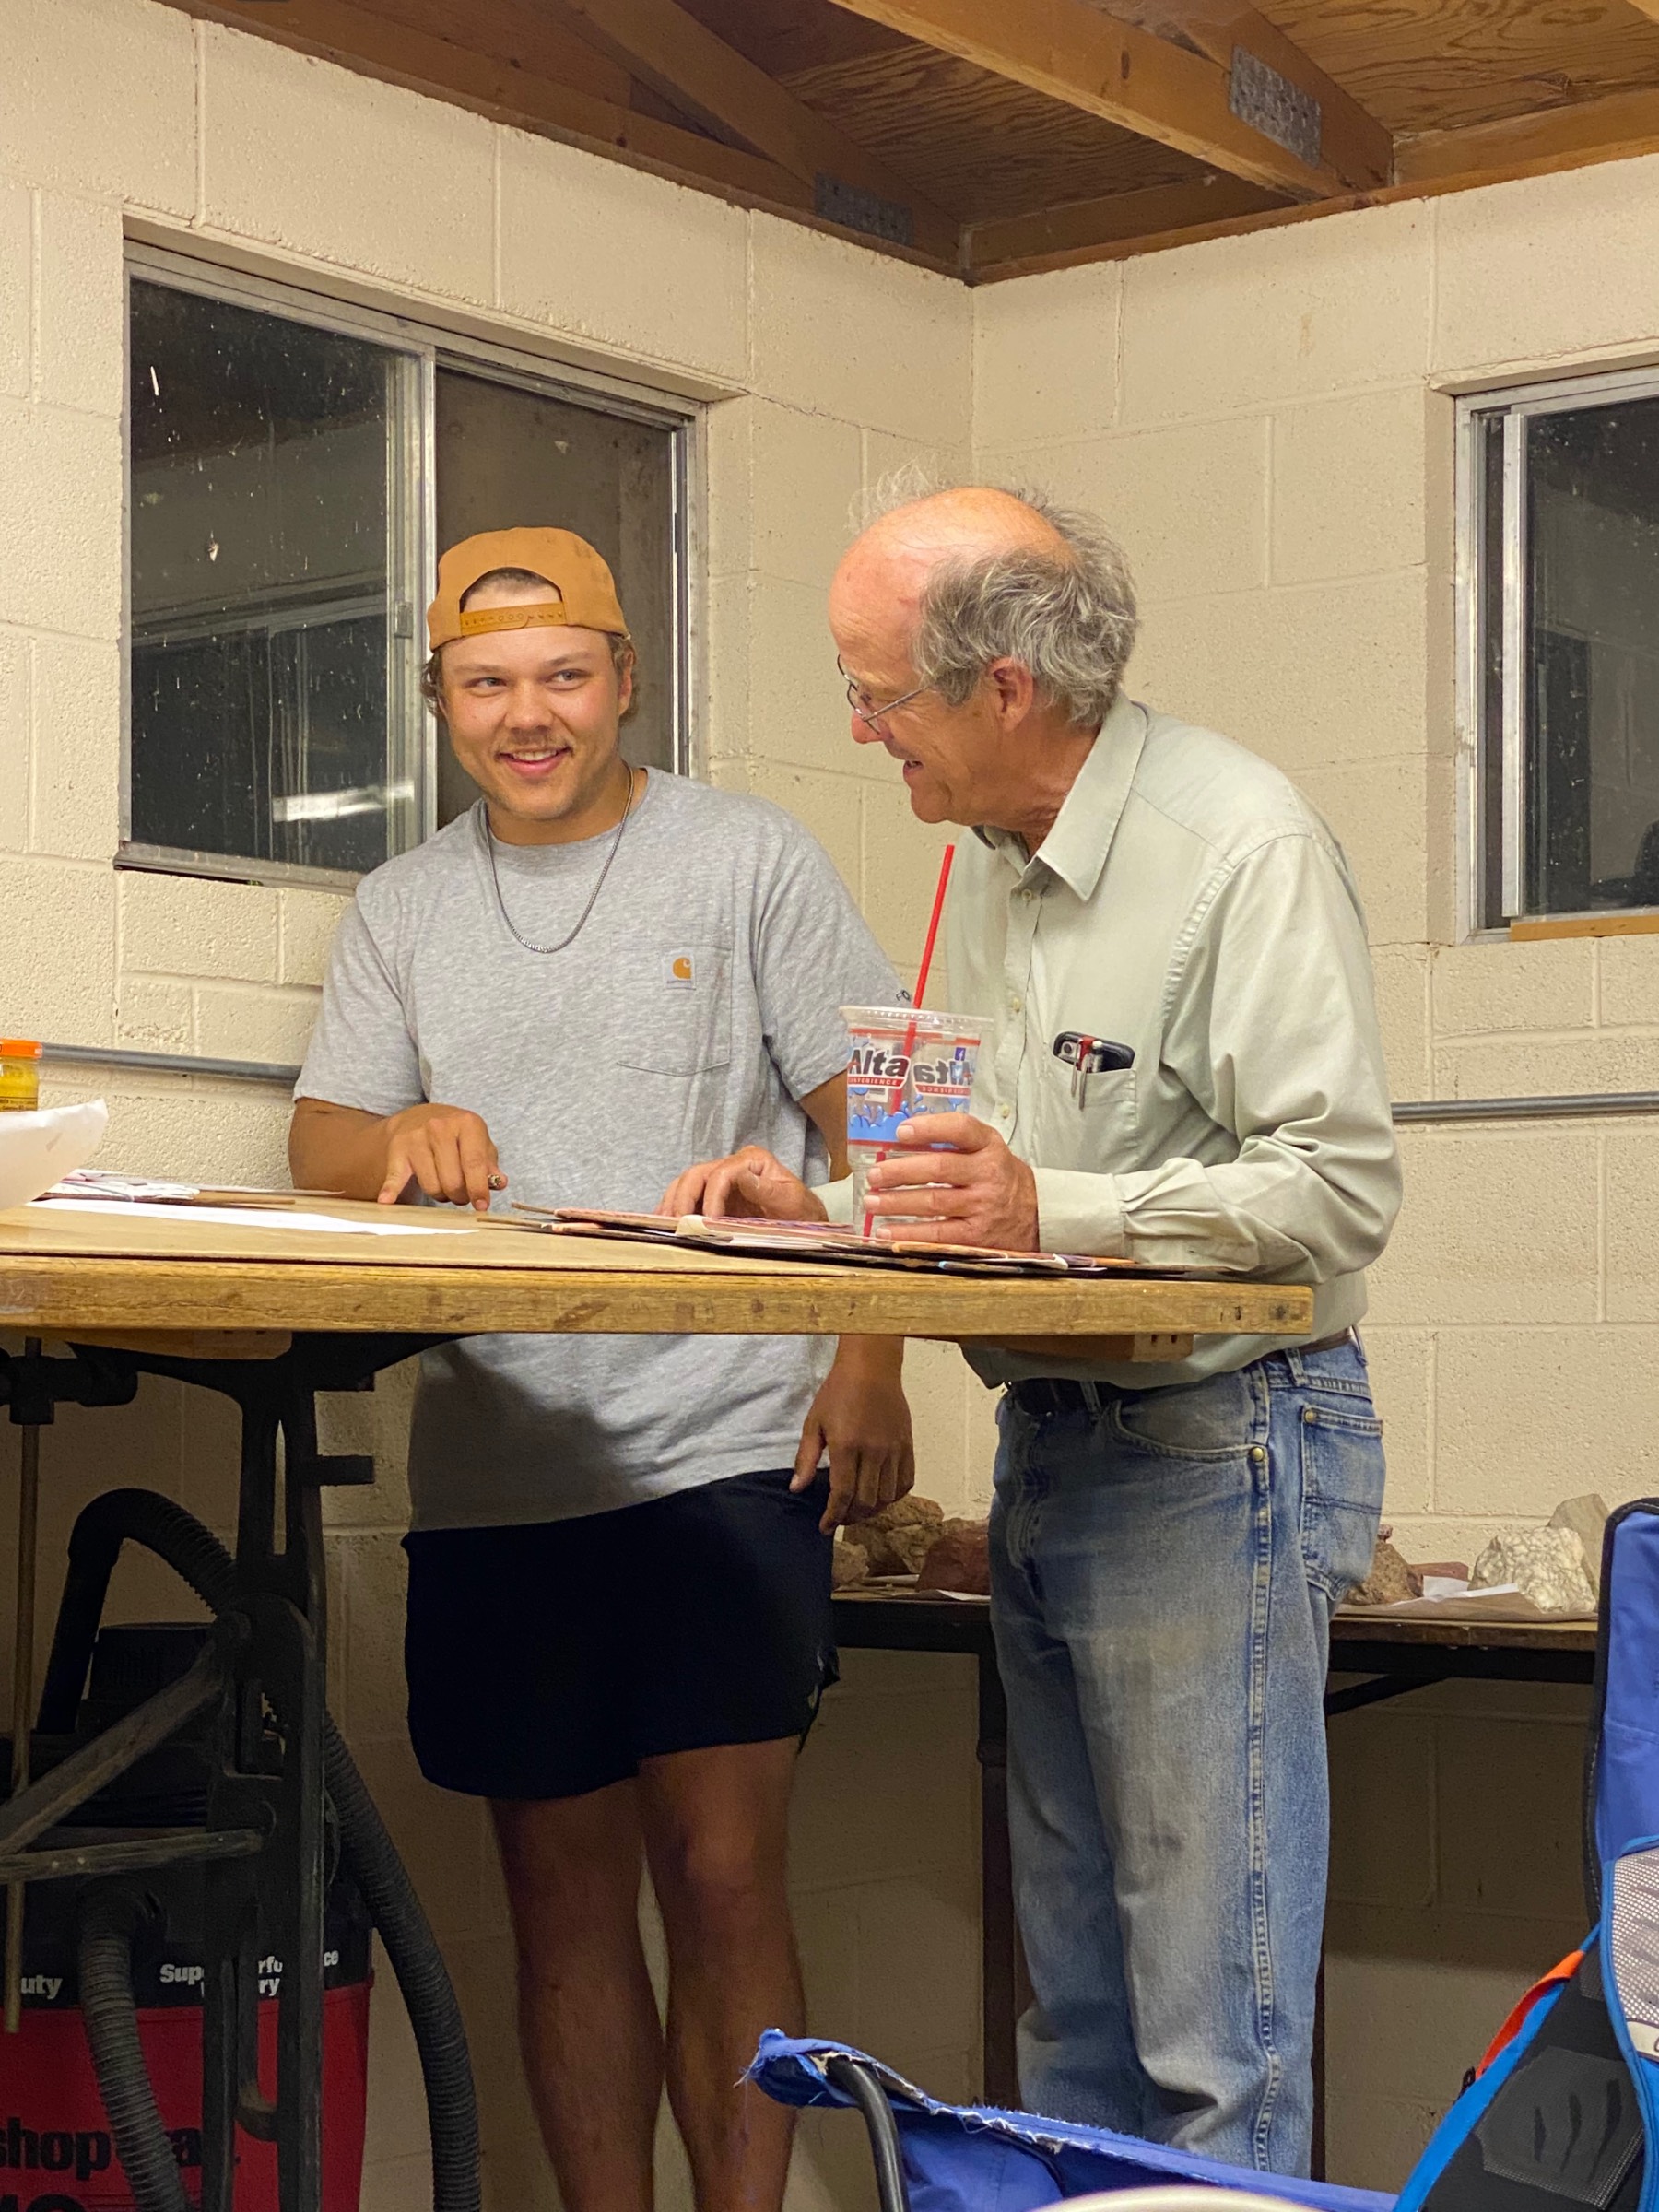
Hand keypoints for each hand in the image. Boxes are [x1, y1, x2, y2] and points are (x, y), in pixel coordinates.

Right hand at [379, 1103, 503, 1210]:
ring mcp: (417, 1138)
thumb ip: (489, 1163)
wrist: (417, 1118)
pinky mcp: (398, 1150)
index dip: (479, 1188)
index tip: (482, 1205)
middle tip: (460, 1194)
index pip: (475, 1163)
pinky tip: (386, 1201)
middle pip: (453, 1180)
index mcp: (467, 1123)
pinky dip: (391, 1190)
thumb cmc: (455, 1135)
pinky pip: (395, 1176)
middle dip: (459, 1195)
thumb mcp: (478, 1141)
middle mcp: (440, 1127)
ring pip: (432, 1186)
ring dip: (440, 1194)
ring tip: (443, 1185)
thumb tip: (499, 1182)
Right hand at [658, 1147, 825, 1221]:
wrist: (807, 1225)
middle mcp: (733, 1166)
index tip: (708, 1223)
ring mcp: (721, 1182)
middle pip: (696, 1175)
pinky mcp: (714, 1199)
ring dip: (672, 1204)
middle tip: (677, 1225)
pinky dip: (673, 1210)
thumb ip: (765, 1189)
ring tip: (663, 1225)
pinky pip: (688, 1200)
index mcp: (752, 1160)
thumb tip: (738, 1175)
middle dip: (682, 1198)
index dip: (711, 1197)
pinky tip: (663, 1225)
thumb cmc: (803, 1213)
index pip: (721, 1173)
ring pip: (686, 1185)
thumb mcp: (791, 1202)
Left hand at [793, 1339, 913, 1532]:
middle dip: (850, 1517)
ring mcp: (894, 1449)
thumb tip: (796, 1488)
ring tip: (858, 1509)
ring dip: (871, 1509)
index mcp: (847, 1446)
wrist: (871, 1367)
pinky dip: (894, 1496)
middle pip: (866, 1501)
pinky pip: (906, 1481)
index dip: (833, 1516)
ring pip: (887, 1496)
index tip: (825, 1527)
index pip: (842, 1494)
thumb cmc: (838, 1392)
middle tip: (839, 1518)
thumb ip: (806, 1458)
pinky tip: (881, 1495)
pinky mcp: (907, 1445)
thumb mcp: (814, 1423)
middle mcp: (873, 1452)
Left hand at [865, 1113, 1039, 1249]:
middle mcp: (988, 1174)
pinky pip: (937, 1234)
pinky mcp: (976, 1235)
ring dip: (896, 1202)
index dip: (930, 1128)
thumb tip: (899, 1138)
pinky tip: (886, 1232)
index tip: (901, 1130)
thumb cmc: (999, 1177)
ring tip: (872, 1200)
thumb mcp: (985, 1151)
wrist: (1035, 1214)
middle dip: (900, 1171)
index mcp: (989, 1146)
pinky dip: (908, 1233)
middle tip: (874, 1174)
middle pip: (939, 1168)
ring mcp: (982, 1206)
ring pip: (933, 1202)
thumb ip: (951, 1142)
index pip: (961, 1129)